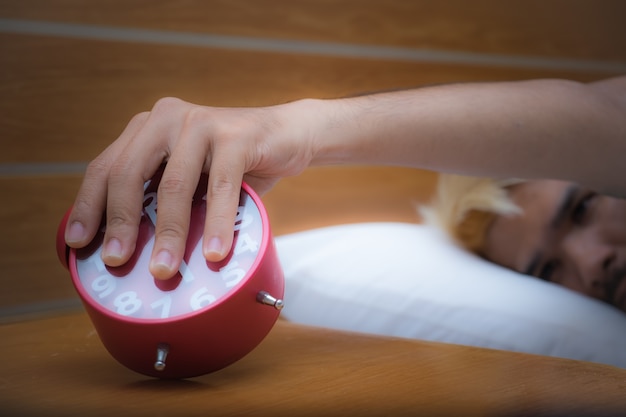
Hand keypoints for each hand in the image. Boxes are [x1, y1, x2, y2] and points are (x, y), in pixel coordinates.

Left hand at [64, 97, 314, 279]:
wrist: (287, 135)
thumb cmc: (234, 164)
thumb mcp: (191, 176)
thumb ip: (163, 195)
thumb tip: (134, 249)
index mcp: (148, 129)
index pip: (106, 167)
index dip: (89, 206)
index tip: (79, 243)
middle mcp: (167, 119)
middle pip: (129, 174)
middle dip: (121, 223)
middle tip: (117, 261)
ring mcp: (200, 123)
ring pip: (174, 185)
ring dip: (168, 233)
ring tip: (165, 270)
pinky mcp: (235, 135)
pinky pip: (221, 188)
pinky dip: (216, 224)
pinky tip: (213, 253)